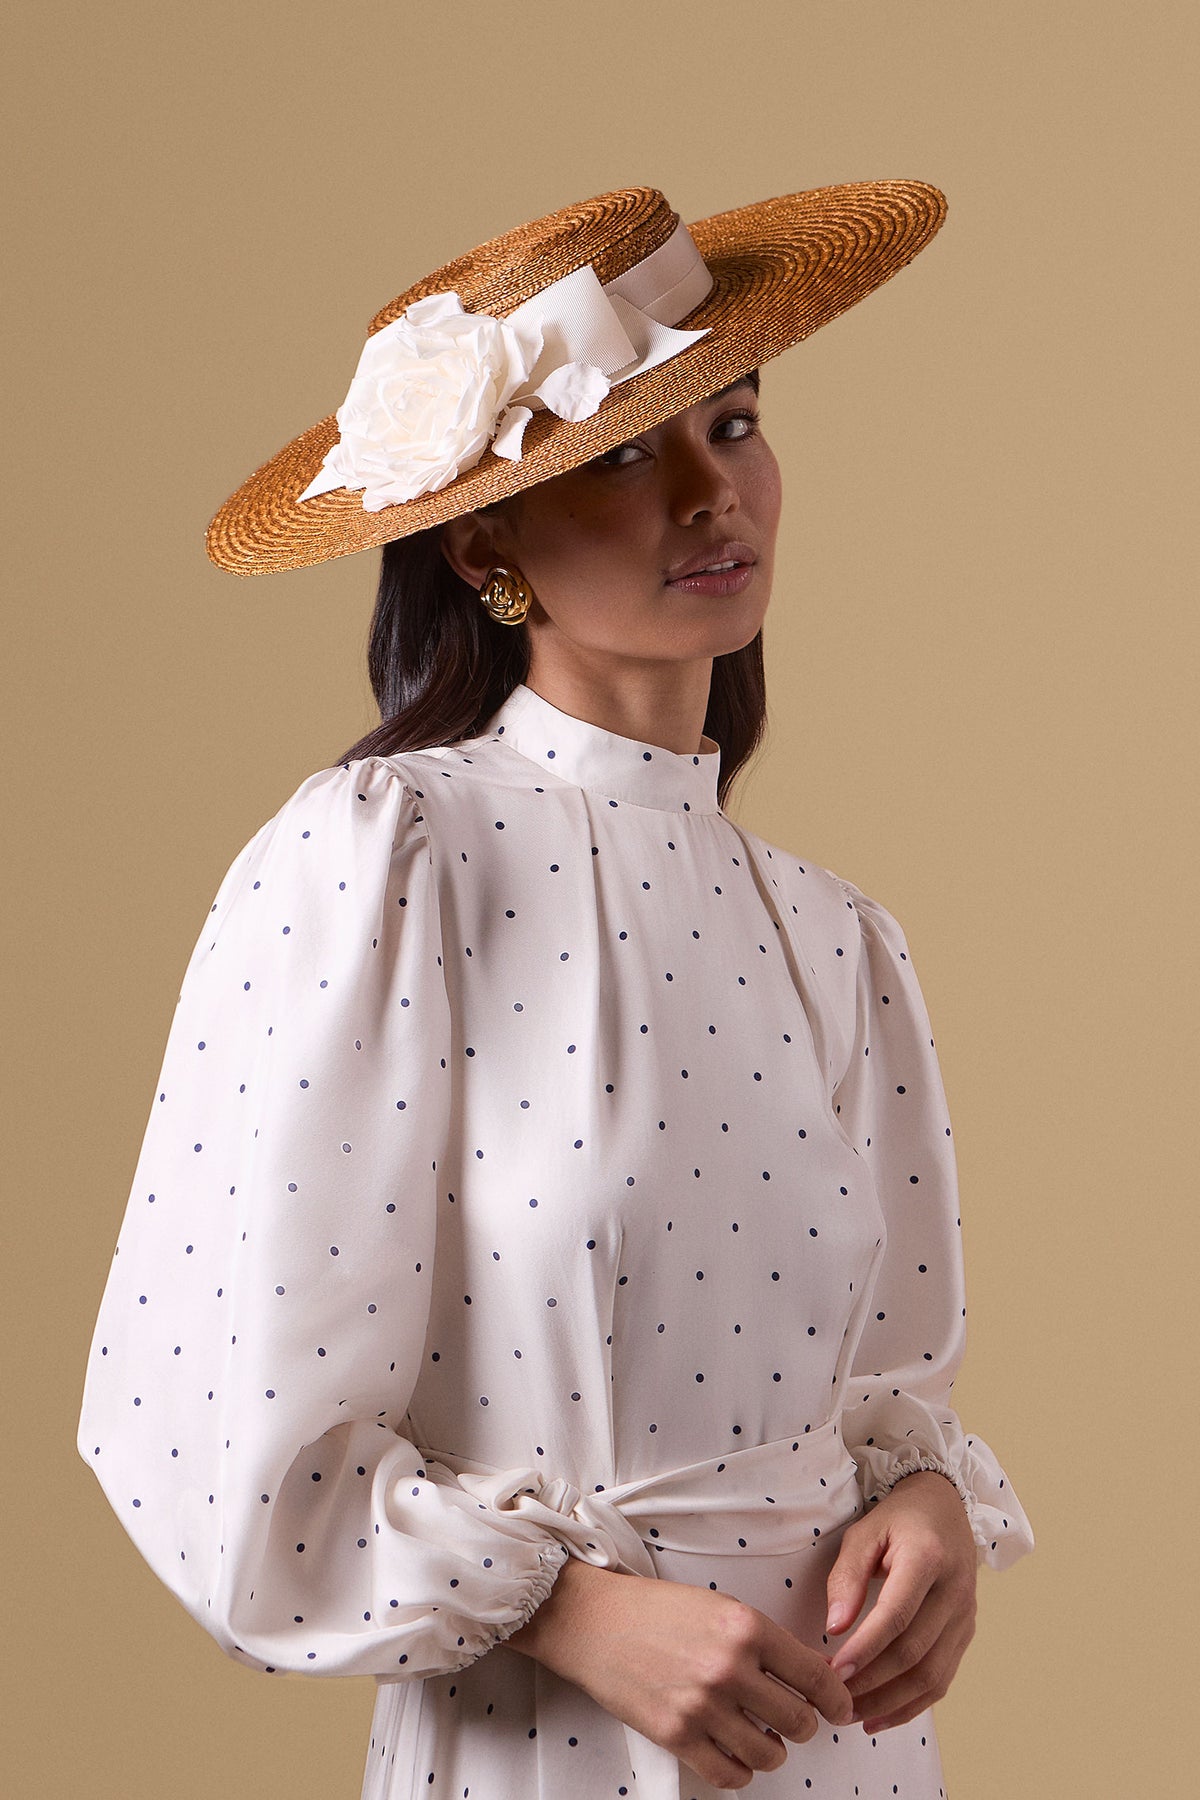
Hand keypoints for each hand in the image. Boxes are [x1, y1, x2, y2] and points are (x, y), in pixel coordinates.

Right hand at [507, 1557, 853, 1790]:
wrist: (595, 1621)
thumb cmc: (656, 1610)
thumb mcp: (720, 1606)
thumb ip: (765, 1640)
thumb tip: (810, 1675)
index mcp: (745, 1627)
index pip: (815, 1676)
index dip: (837, 1698)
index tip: (840, 1708)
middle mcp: (729, 1668)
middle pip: (799, 1721)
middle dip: (803, 1725)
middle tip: (792, 1719)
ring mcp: (702, 1706)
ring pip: (769, 1755)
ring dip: (772, 1750)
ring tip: (759, 1735)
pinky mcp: (676, 1736)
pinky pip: (730, 1776)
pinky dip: (740, 1771)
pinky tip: (733, 1753)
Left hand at [824, 1470, 977, 1731]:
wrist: (945, 1507)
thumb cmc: (898, 1519)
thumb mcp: (864, 1532)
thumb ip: (847, 1576)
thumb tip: (834, 1627)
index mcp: (927, 1558)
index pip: (896, 1615)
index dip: (864, 1648)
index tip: (833, 1671)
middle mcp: (954, 1591)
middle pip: (913, 1652)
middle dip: (871, 1683)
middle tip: (833, 1699)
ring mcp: (965, 1615)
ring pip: (931, 1675)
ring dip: (890, 1703)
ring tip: (851, 1715)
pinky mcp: (966, 1633)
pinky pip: (942, 1679)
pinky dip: (912, 1705)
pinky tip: (880, 1716)